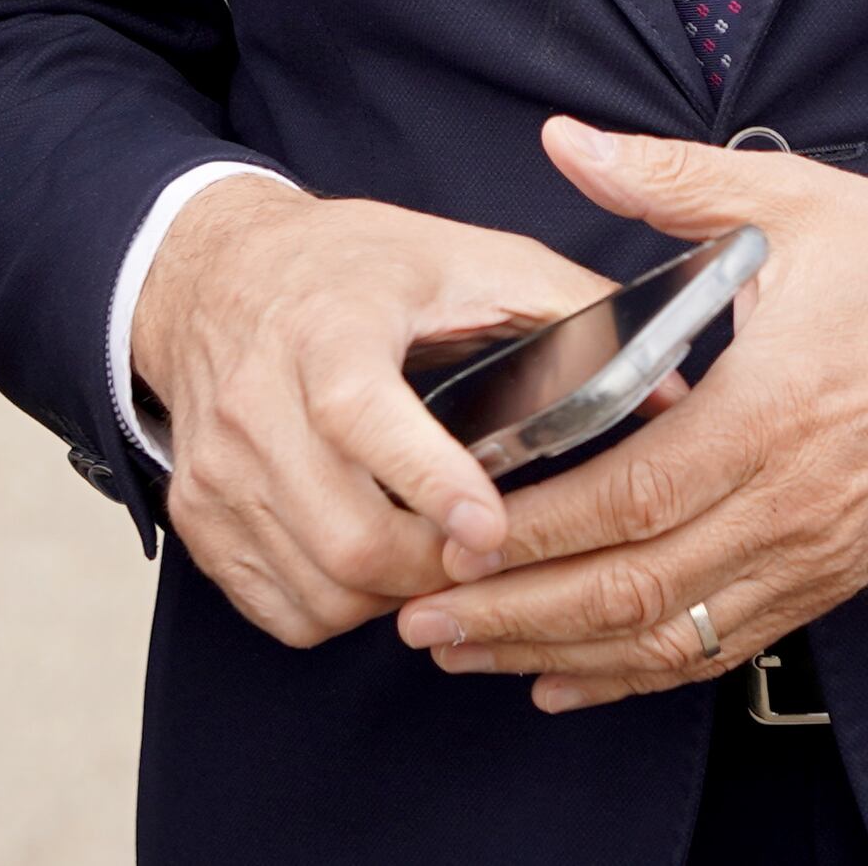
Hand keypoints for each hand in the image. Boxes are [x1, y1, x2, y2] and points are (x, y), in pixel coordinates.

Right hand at [130, 175, 605, 647]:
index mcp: (325, 328)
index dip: (428, 479)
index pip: (361, 417)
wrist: (212, 272)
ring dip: (399, 594)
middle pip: (350, 535)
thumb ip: (568, 311)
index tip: (490, 524)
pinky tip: (374, 558)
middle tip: (489, 546)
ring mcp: (218, 470)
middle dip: (439, 565)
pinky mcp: (198, 516)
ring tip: (435, 548)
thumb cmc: (349, 267)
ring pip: (324, 587)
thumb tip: (669, 384)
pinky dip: (343, 607)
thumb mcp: (460, 257)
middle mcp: (256, 402)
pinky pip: (284, 609)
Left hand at [394, 118, 867, 711]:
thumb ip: (665, 178)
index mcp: (773, 407)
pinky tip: (567, 680)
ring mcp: (816, 551)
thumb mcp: (793, 199)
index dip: (530, 528)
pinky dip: (638, 674)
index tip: (444, 533)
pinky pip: (722, 645)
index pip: (627, 493)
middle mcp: (792, 500)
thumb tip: (563, 139)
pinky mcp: (834, 576)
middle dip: (514, 613)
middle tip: (418, 617)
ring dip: (559, 655)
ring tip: (464, 654)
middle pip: (633, 587)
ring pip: (670, 635)